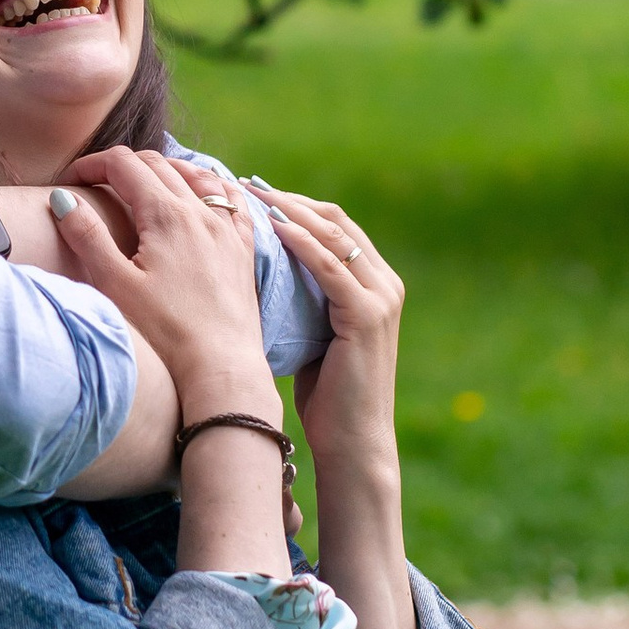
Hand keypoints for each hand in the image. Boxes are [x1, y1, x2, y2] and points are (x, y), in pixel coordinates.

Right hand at [49, 146, 277, 425]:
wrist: (221, 367)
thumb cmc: (165, 333)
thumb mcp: (115, 285)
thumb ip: (87, 237)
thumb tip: (64, 200)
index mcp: (165, 214)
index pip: (124, 165)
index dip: (92, 164)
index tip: (71, 179)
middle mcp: (200, 212)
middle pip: (158, 165)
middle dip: (123, 165)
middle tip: (97, 182)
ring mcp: (226, 229)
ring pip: (197, 175)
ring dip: (166, 169)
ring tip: (144, 181)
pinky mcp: (243, 249)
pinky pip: (233, 200)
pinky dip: (214, 185)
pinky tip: (209, 191)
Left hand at [255, 181, 404, 478]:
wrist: (353, 443)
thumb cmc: (327, 396)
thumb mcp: (315, 333)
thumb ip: (304, 299)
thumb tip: (257, 269)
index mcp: (377, 284)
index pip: (335, 225)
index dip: (294, 204)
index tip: (250, 192)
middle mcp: (386, 283)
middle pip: (335, 220)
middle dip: (287, 199)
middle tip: (242, 185)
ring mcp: (381, 298)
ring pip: (333, 235)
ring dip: (288, 211)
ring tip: (247, 196)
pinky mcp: (367, 316)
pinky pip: (330, 267)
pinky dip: (300, 242)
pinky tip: (269, 227)